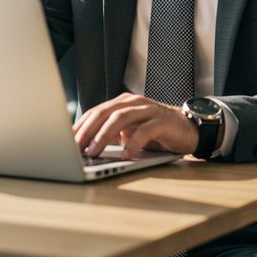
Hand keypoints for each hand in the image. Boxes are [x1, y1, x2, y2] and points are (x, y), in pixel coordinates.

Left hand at [73, 92, 199, 158]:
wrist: (188, 129)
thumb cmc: (156, 132)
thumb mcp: (130, 132)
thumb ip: (112, 134)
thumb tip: (86, 147)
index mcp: (123, 103)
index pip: (96, 112)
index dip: (80, 126)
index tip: (67, 141)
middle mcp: (134, 102)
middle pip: (105, 112)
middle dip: (88, 130)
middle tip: (76, 148)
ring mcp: (148, 110)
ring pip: (121, 118)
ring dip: (104, 136)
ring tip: (94, 151)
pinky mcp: (162, 121)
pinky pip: (145, 130)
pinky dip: (133, 143)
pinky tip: (124, 154)